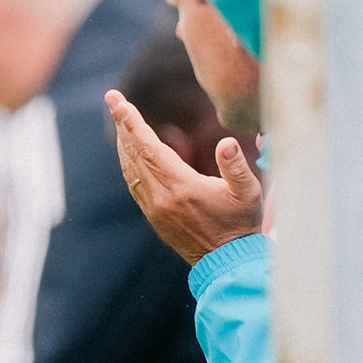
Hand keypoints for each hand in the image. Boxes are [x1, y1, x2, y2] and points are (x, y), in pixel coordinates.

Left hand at [105, 89, 261, 263]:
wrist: (227, 262)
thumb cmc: (241, 224)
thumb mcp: (248, 193)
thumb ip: (235, 167)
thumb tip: (226, 142)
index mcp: (181, 187)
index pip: (149, 148)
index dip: (133, 124)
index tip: (119, 103)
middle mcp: (161, 197)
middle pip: (134, 154)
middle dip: (122, 124)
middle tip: (113, 99)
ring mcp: (154, 208)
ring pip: (131, 169)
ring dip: (124, 142)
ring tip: (120, 119)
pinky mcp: (153, 215)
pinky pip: (134, 183)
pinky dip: (128, 162)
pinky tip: (129, 151)